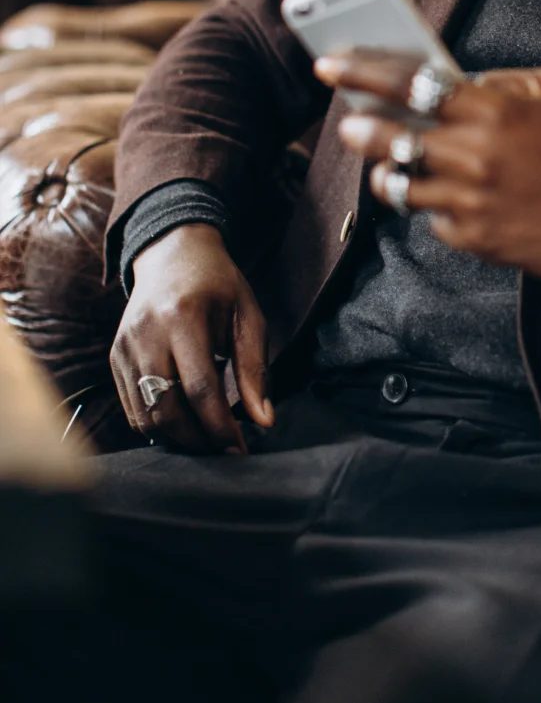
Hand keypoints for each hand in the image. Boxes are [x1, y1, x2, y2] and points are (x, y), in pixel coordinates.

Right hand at [109, 224, 274, 452]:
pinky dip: (157, 424)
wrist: (173, 253)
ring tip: (207, 437)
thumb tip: (264, 421)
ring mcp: (125, 346)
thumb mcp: (248, 316)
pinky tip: (184, 421)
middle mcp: (146, 334)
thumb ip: (255, 369)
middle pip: (166, 410)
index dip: (220, 427)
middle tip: (224, 449)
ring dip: (177, 438)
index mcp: (183, 318)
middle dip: (198, 440)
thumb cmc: (218, 284)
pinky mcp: (115, 357)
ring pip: (144, 417)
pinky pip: (132, 408)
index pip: (200, 389)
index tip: (240, 449)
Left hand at [315, 52, 540, 286]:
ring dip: (386, 171)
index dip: (364, 71)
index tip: (330, 64)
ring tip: (385, 163)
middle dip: (359, 125)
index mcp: (494, 109)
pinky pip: (433, 218)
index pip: (410, 83)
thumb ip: (502, 80)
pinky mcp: (475, 239)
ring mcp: (471, 201)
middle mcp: (475, 155)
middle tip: (345, 119)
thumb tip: (457, 80)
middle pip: (393, 136)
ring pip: (400, 185)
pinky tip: (447, 197)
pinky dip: (434, 205)